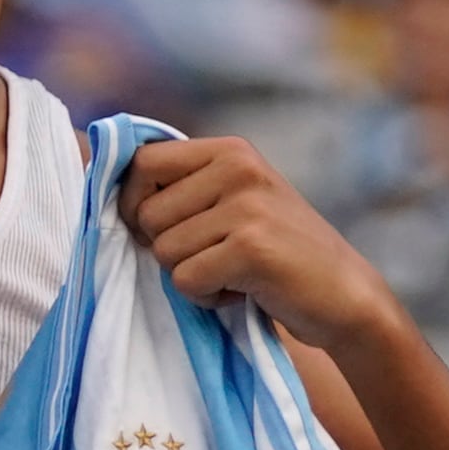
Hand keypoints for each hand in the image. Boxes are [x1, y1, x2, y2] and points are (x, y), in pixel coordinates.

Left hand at [119, 134, 397, 353]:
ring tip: (232, 274)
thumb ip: (186, 190)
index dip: (133, 203)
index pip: (142, 162)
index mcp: (230, 151)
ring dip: (190, 276)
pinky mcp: (251, 247)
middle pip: (146, 214)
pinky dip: (205, 298)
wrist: (345, 294)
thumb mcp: (235, 202)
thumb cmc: (277, 255)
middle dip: (166, 249)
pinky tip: (241, 292)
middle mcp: (239, 167)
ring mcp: (247, 205)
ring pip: (164, 251)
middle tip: (211, 258)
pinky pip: (185, 280)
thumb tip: (104, 190)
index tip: (158, 231)